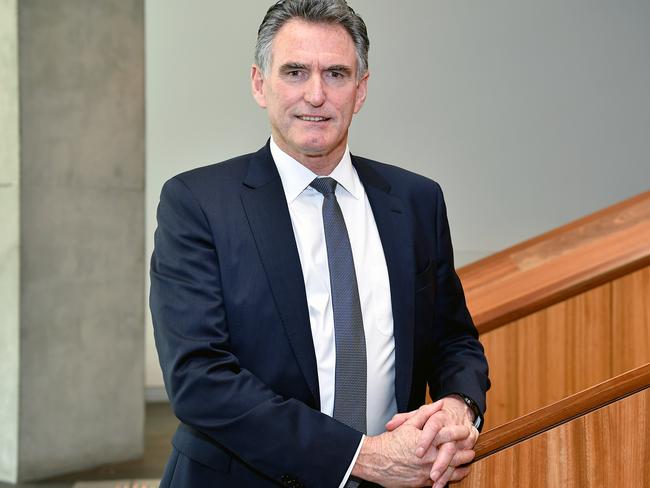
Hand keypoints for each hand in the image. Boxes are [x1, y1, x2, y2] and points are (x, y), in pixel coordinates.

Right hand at [351, 401, 469, 486]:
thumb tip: (438, 405)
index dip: (460, 432)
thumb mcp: (407, 424)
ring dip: (460, 468)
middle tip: (471, 449)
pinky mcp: (421, 483)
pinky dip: (448, 478)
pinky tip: (451, 475)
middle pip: (454, 455)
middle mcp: (429, 458)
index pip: (450, 435)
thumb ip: (425, 414)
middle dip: (465, 452)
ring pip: (450, 472)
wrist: (375, 461)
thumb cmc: (389, 443)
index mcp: (427, 441)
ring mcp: (426, 472)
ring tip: (466, 464)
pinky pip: (439, 482)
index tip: (466, 430)